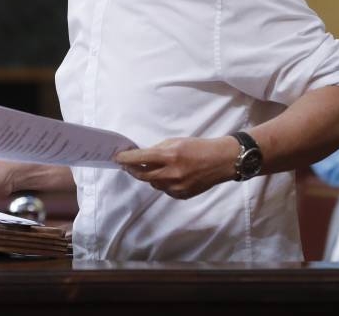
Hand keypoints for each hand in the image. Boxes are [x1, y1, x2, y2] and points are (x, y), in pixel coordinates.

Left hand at [113, 136, 238, 199]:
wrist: (221, 161)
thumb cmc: (198, 147)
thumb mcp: (176, 142)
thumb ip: (157, 150)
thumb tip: (141, 156)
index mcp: (169, 155)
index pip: (140, 158)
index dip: (126, 159)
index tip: (117, 157)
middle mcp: (171, 173)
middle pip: (142, 175)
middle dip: (132, 170)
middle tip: (126, 165)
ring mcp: (177, 186)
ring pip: (153, 183)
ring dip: (148, 176)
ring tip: (151, 168)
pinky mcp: (182, 195)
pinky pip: (165, 190)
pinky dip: (162, 183)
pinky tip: (167, 176)